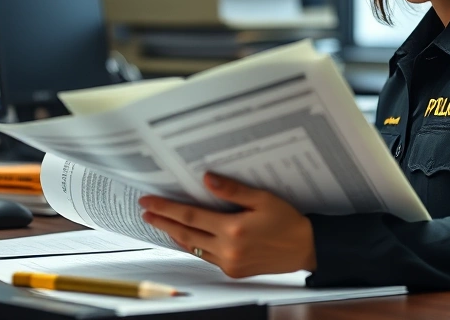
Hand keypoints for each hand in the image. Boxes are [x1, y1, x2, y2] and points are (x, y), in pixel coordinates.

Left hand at [139, 173, 316, 277]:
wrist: (304, 248)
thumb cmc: (286, 221)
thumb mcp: (262, 198)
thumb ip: (232, 190)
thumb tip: (207, 179)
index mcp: (233, 229)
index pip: (190, 217)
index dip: (166, 208)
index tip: (149, 202)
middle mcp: (228, 249)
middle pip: (185, 233)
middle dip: (162, 221)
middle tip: (145, 211)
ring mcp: (229, 263)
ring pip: (193, 247)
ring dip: (174, 234)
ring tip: (158, 223)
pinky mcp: (233, 271)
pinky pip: (205, 257)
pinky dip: (191, 246)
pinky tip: (185, 237)